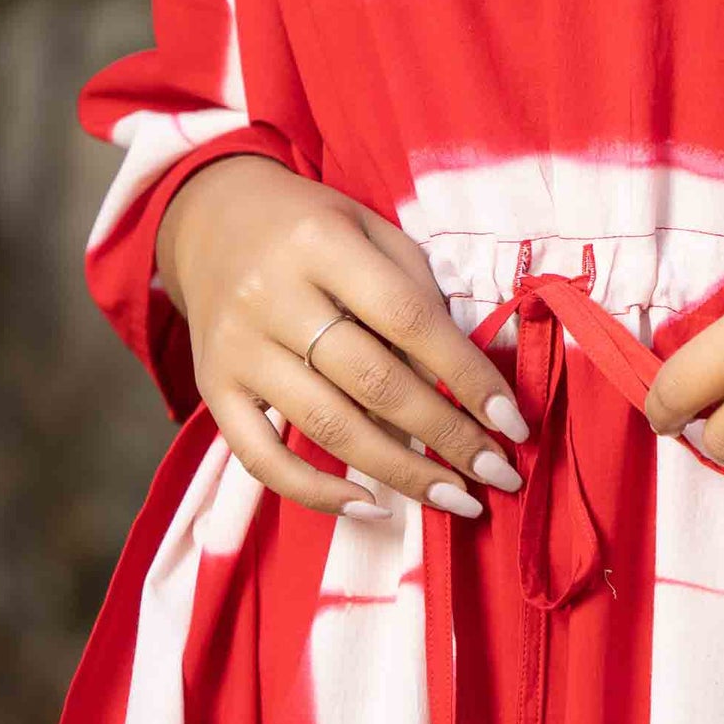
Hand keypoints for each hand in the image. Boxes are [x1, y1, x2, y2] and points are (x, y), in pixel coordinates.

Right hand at [156, 155, 529, 520]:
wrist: (210, 216)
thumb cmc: (311, 224)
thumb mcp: (370, 228)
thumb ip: (416, 290)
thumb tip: (466, 378)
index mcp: (321, 244)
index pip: (410, 321)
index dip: (467, 376)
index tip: (513, 423)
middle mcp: (273, 297)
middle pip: (374, 382)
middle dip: (446, 436)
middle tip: (498, 473)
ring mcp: (238, 348)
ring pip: (328, 426)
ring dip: (402, 472)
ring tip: (458, 499)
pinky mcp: (213, 388)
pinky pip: (261, 458)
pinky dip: (317, 493)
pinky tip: (373, 508)